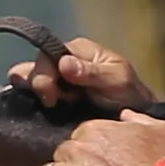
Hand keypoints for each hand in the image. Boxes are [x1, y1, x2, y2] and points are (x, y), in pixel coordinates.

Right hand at [15, 35, 145, 114]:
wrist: (135, 115)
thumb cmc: (129, 93)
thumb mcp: (116, 79)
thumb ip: (92, 72)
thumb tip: (64, 64)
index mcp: (77, 50)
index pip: (47, 54)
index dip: (44, 74)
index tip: (52, 95)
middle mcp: (63, 61)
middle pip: (34, 67)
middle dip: (39, 86)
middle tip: (54, 103)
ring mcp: (57, 79)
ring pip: (29, 81)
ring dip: (37, 96)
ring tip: (54, 107)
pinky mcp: (55, 97)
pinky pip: (35, 97)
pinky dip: (36, 104)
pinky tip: (47, 111)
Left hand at [39, 111, 164, 165]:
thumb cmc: (160, 158)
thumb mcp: (156, 127)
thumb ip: (136, 117)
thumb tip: (124, 115)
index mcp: (93, 129)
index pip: (77, 136)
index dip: (87, 149)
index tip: (99, 159)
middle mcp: (78, 147)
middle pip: (61, 154)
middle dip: (71, 164)